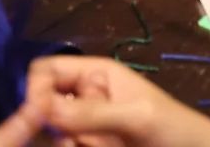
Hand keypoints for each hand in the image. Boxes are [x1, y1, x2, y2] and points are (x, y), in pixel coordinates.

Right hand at [0, 56, 209, 146]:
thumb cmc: (174, 129)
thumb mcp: (135, 117)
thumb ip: (91, 112)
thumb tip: (42, 108)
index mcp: (93, 73)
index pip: (46, 70)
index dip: (36, 90)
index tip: (40, 117)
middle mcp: (84, 97)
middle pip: (43, 106)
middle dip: (54, 127)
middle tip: (80, 142)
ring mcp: (86, 126)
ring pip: (54, 134)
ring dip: (71, 144)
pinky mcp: (90, 145)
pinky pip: (68, 146)